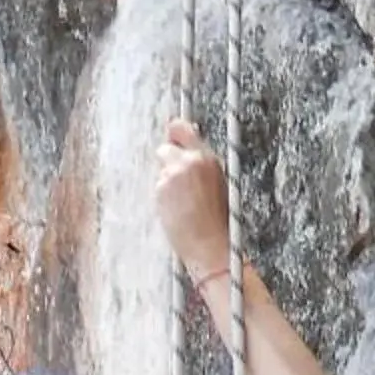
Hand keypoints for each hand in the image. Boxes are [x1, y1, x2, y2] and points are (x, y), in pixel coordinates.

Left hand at [153, 119, 231, 281]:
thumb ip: (199, 165)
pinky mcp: (162, 189)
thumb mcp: (217, 185)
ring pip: (160, 170)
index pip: (183, 129)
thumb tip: (183, 151)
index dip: (174, 132)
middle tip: (176, 184)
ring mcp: (174, 174)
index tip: (170, 136)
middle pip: (165, 148)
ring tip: (181, 205)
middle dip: (167, 162)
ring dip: (166, 184)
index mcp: (208, 158)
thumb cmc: (217, 222)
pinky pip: (157, 188)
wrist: (210, 245)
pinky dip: (163, 199)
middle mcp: (190, 161)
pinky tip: (175, 212)